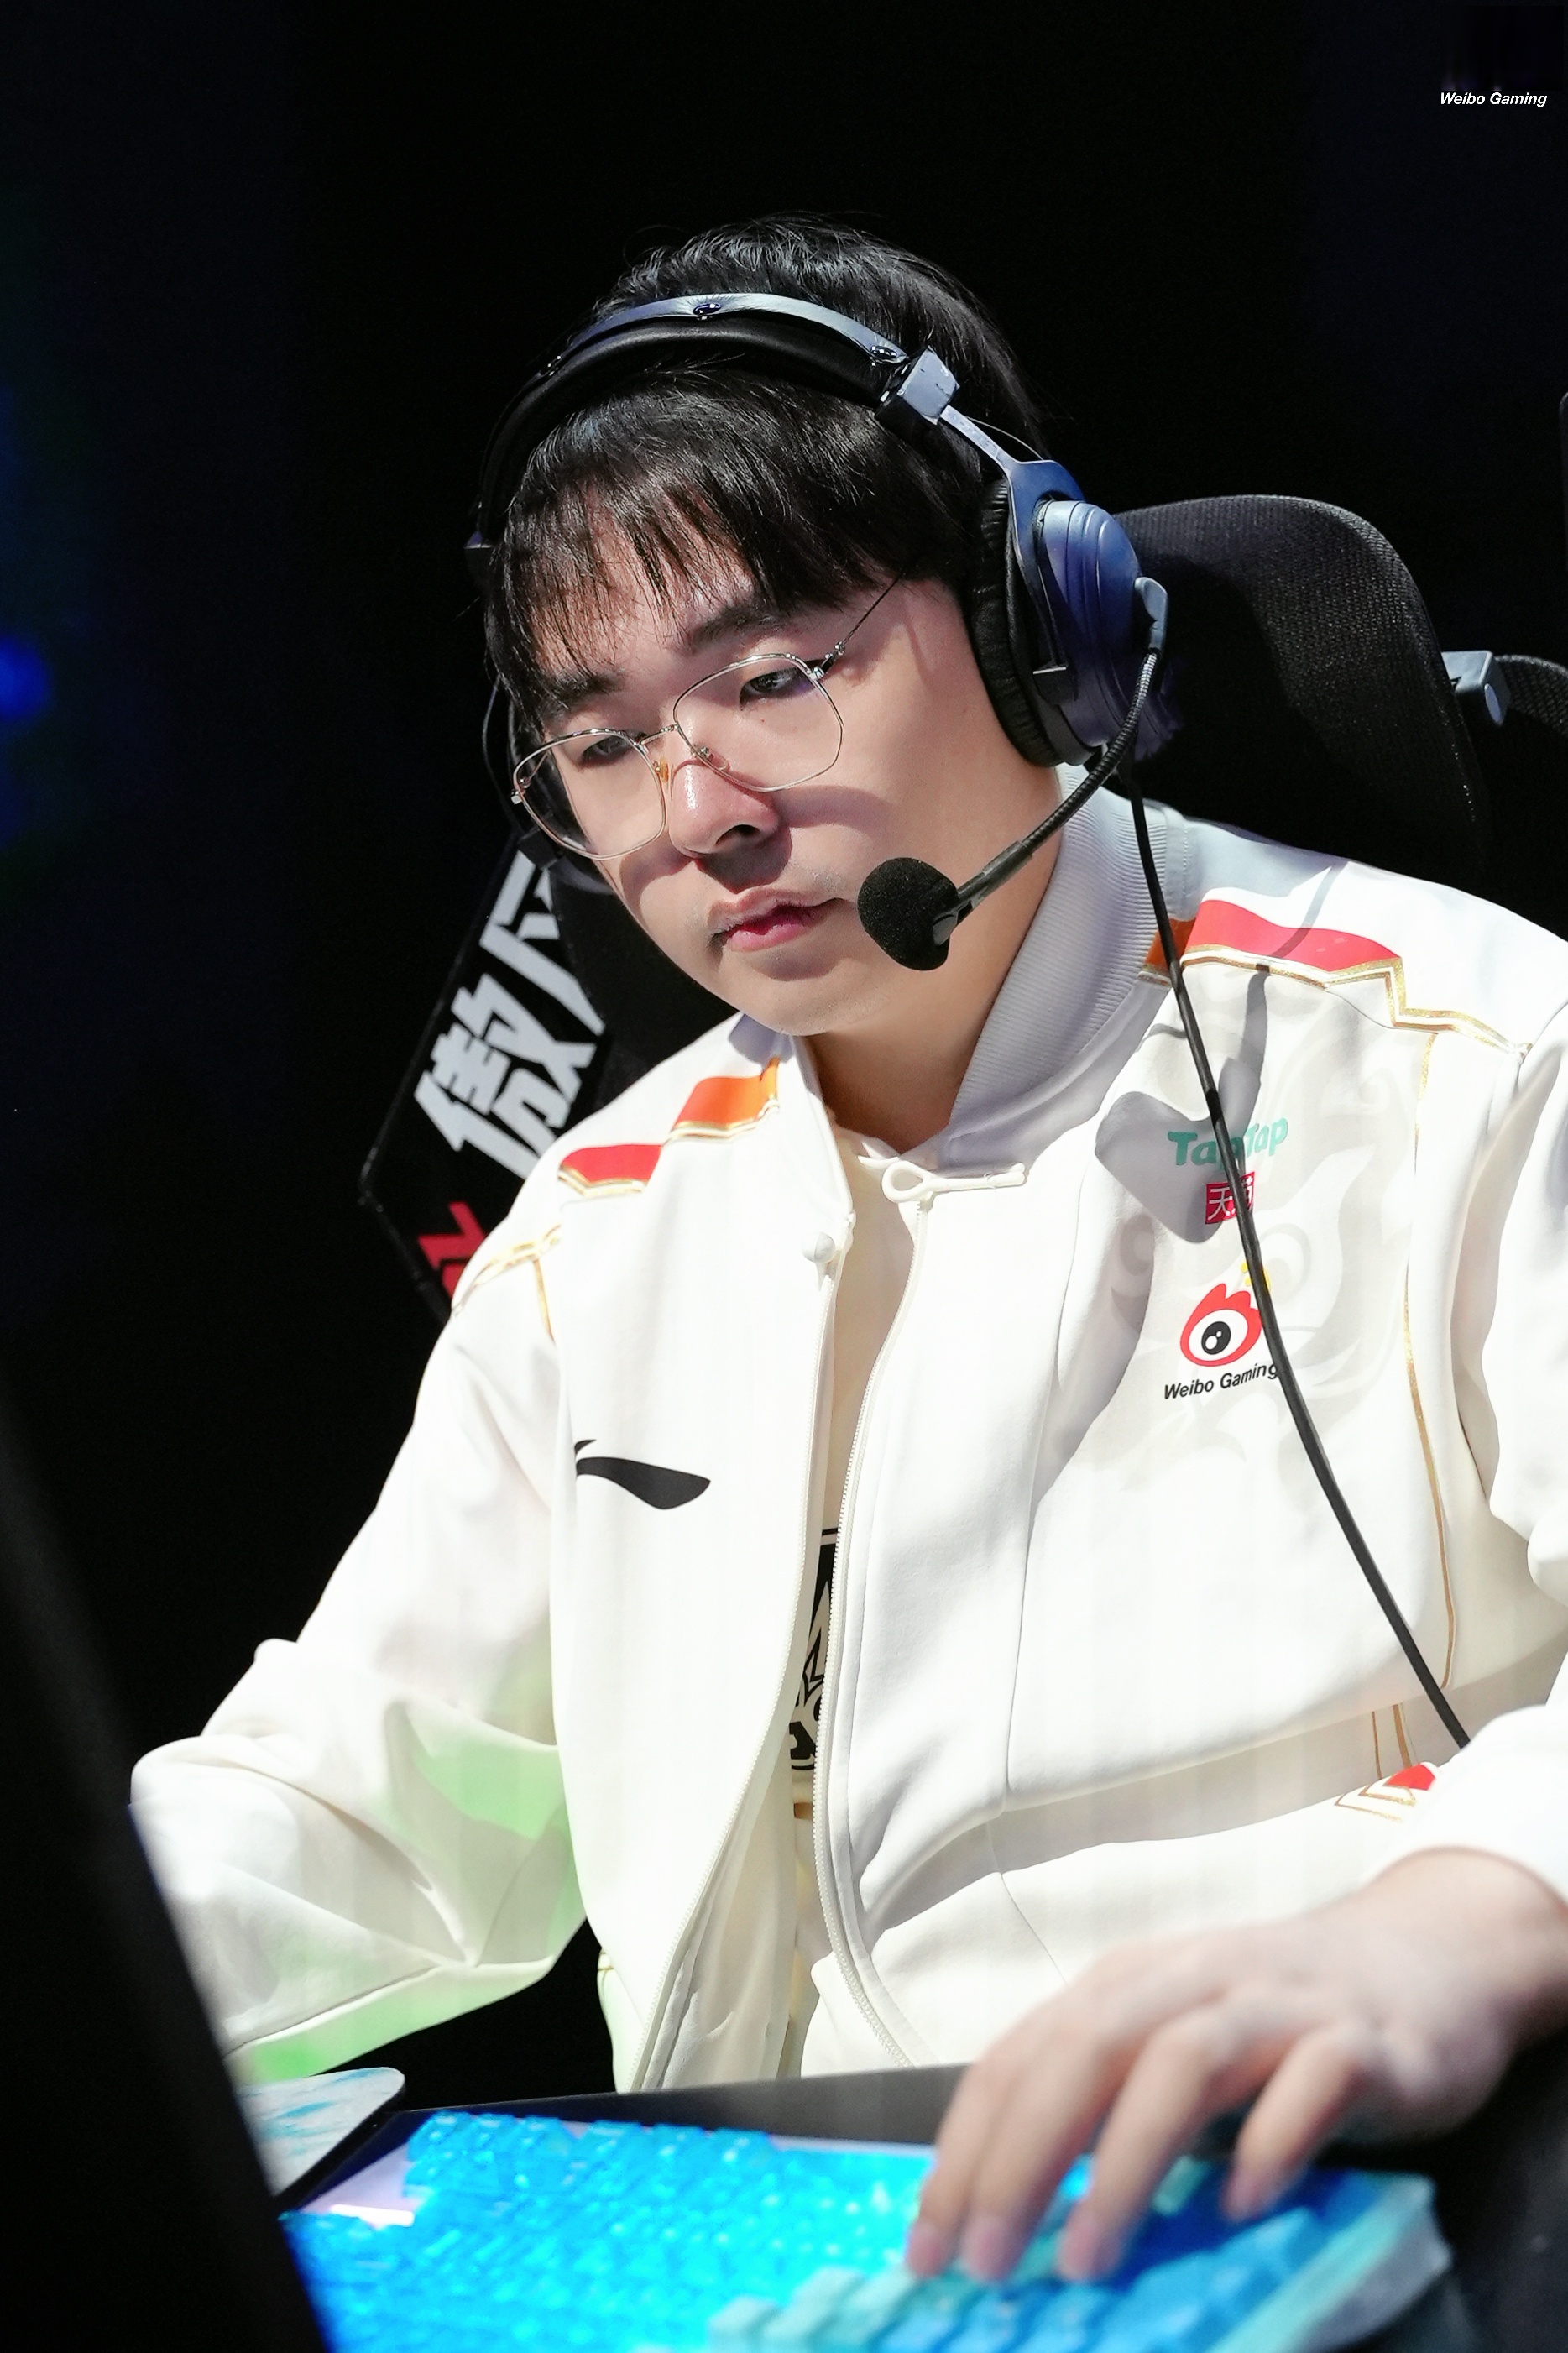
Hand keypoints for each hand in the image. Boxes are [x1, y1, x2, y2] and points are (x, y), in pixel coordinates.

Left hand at [907, 1850, 1567, 2285]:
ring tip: (1089, 2258)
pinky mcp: (1364, 2041)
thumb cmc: (1278, 2014)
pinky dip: (1270, 2143)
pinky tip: (1242, 2205)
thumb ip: (1106, 2094)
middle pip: (1086, 2050)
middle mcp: (1193, 1979)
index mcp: (1130, 1981)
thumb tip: (1009, 2203)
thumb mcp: (1175, 2034)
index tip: (928, 2247)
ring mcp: (1280, 2005)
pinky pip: (1311, 2084)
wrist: (1429, 1955)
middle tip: (986, 2261)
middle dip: (1022, 2158)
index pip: (1022, 2055)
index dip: (965, 2149)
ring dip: (1125, 2163)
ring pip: (1184, 2063)